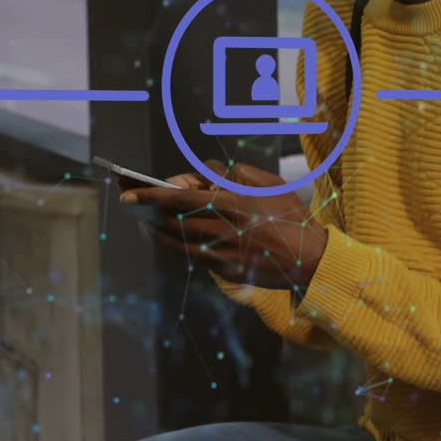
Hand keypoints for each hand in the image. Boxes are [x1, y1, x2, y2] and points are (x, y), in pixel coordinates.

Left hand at [120, 160, 327, 290]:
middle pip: (173, 216)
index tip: (132, 190)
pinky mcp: (225, 268)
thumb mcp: (268, 183)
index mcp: (231, 201)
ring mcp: (222, 249)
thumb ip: (236, 173)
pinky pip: (191, 256)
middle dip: (148, 208)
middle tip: (131, 200)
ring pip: (178, 238)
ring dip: (158, 228)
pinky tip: (167, 239)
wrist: (310, 258)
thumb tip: (208, 172)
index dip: (152, 193)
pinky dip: (174, 246)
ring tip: (148, 221)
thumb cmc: (290, 215)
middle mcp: (221, 226)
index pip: (180, 194)